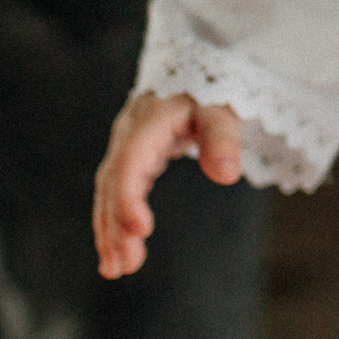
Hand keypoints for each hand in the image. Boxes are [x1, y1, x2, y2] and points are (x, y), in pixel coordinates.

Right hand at [93, 92, 244, 279]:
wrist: (196, 70)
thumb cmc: (212, 88)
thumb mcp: (223, 108)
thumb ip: (224, 139)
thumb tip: (227, 176)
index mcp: (149, 119)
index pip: (130, 162)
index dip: (130, 197)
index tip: (141, 230)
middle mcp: (129, 133)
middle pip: (114, 182)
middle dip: (116, 224)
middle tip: (124, 265)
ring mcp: (126, 145)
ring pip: (110, 191)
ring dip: (110, 229)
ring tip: (116, 269)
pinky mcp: (132, 157)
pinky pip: (117, 191)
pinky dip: (115, 221)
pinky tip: (119, 251)